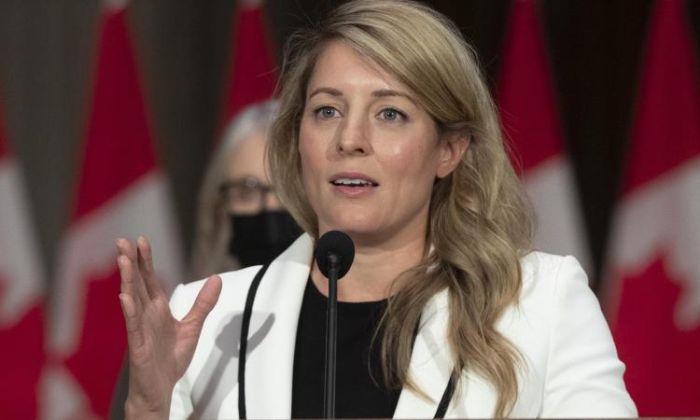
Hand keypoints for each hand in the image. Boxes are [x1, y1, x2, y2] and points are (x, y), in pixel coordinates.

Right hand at [116, 236, 221, 418]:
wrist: (162, 389)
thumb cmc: (170, 359)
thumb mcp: (192, 326)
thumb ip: (203, 303)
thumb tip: (216, 278)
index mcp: (157, 309)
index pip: (149, 279)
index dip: (145, 260)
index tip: (141, 240)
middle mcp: (146, 315)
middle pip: (137, 284)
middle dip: (130, 263)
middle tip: (122, 241)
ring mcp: (140, 329)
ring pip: (132, 300)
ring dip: (127, 280)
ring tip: (122, 260)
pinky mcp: (138, 346)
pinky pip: (133, 326)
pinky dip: (129, 311)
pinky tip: (125, 297)